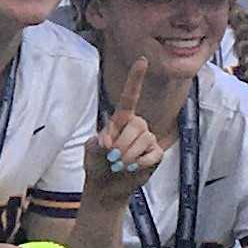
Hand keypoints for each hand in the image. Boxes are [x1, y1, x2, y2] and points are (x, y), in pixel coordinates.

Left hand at [85, 56, 162, 197]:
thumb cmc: (97, 164)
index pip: (130, 97)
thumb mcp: (91, 150)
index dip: (136, 79)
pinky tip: (133, 168)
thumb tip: (110, 142)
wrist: (105, 187)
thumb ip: (98, 142)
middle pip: (136, 125)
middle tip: (112, 158)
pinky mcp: (156, 154)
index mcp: (120, 119)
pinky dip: (139, 164)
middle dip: (121, 145)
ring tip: (119, 165)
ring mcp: (148, 139)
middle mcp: (137, 125)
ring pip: (143, 140)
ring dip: (128, 156)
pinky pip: (151, 154)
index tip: (142, 60)